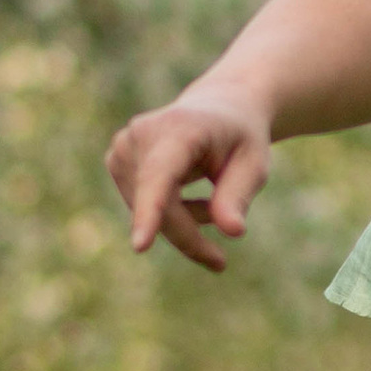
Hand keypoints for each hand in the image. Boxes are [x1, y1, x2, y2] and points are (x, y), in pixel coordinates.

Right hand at [105, 87, 273, 271]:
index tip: (140, 246)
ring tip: (212, 199)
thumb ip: (239, 196)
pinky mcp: (116, 160)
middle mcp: (142, 133)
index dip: (152, 212)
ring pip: (148, 213)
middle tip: (218, 262)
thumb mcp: (254, 164)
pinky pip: (141, 206)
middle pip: (160, 207)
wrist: (220, 108)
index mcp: (180, 128)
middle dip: (189, 237)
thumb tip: (232, 231)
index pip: (160, 175)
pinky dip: (167, 213)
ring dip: (182, 222)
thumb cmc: (240, 137)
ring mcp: (123, 147)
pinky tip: (187, 191)